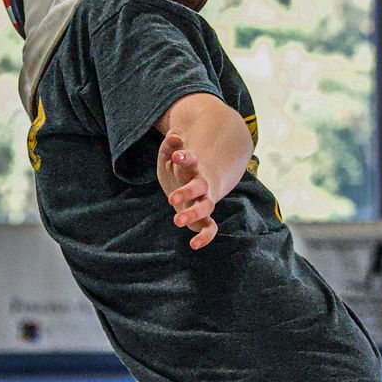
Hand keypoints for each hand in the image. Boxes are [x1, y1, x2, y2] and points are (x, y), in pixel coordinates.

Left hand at [158, 131, 219, 249]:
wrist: (198, 180)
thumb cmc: (179, 168)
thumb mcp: (171, 154)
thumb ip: (171, 146)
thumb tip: (173, 136)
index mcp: (193, 168)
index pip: (191, 161)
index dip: (185, 158)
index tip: (177, 154)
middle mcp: (202, 184)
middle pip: (198, 187)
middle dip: (187, 192)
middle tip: (171, 199)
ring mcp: (205, 200)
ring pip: (205, 207)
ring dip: (193, 214)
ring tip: (177, 221)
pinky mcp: (204, 217)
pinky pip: (211, 227)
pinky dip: (206, 236)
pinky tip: (193, 245)